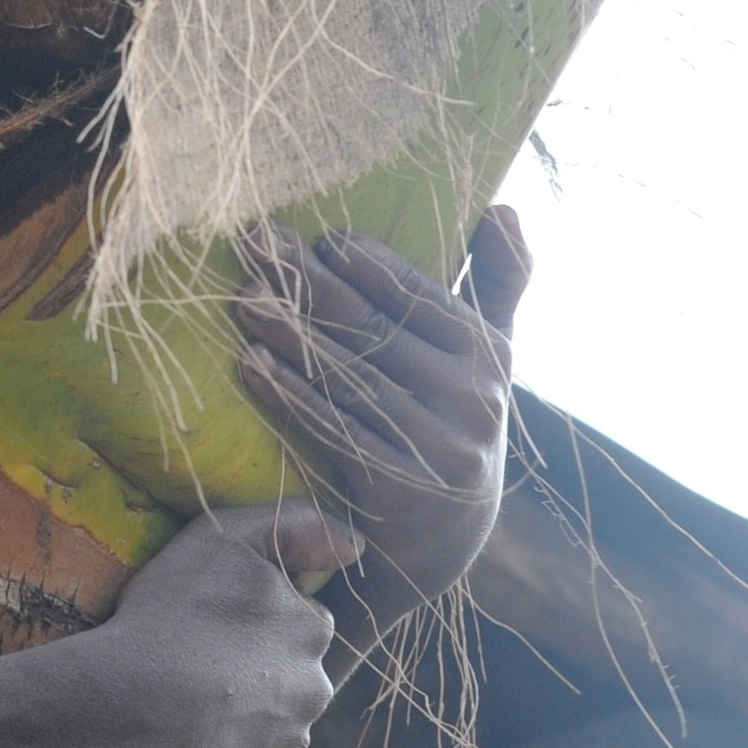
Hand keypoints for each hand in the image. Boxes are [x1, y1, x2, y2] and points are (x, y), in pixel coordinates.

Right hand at [100, 501, 360, 747]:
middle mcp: (314, 687)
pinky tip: (184, 730)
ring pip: (272, 716)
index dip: (260, 612)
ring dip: (243, 706)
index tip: (218, 613)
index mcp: (311, 629)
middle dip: (259, 664)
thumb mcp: (226, 538)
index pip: (303, 617)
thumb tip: (354, 545)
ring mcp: (286, 739)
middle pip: (292, 670)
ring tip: (187, 695)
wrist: (137, 703)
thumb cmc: (176, 612)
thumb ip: (296, 526)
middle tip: (201, 655)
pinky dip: (223, 746)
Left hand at [232, 207, 531, 624]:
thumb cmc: (450, 418)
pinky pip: (336, 432)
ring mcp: (439, 447)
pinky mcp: (401, 491)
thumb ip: (498, 283)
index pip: (420, 295)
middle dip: (310, 283)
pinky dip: (291, 397)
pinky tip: (251, 366)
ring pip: (351, 379)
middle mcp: (473, 398)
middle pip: (376, 329)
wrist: (444, 539)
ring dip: (292, 335)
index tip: (317, 236)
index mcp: (489, 353)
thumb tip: (503, 208)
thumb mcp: (489, 355)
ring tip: (243, 299)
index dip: (369, 263)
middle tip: (256, 244)